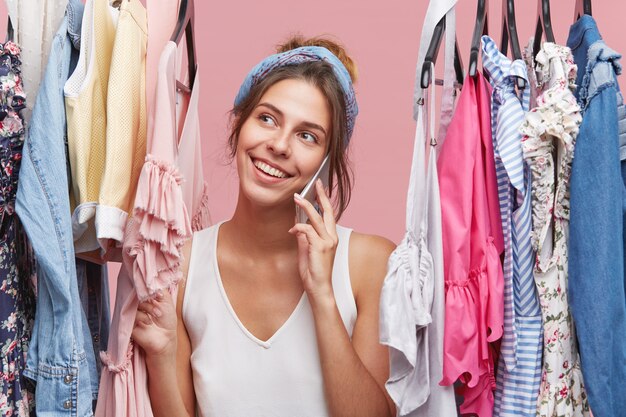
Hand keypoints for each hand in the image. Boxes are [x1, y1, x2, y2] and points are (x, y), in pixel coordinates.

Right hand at [132, 290, 177, 358]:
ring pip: (135, 302)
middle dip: (149, 296)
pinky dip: (142, 316)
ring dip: (149, 307)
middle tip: (158, 300)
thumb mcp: (166, 300)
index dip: (148, 286)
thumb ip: (159, 288)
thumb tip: (151, 280)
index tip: (158, 292)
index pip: (141, 286)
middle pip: (137, 292)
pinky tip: (149, 322)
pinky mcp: (129, 322)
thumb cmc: (167, 319)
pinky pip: (132, 314)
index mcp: (146, 297)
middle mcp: (138, 303)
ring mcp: (133, 312)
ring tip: (157, 314)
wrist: (166, 337)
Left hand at [289, 179, 337, 302]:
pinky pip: (307, 230)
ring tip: (297, 197)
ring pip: (316, 217)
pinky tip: (292, 231)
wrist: (319, 287)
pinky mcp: (320, 246)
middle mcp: (332, 237)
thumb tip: (298, 225)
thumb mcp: (307, 250)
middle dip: (321, 195)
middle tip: (316, 183)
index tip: (320, 188)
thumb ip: (304, 236)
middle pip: (328, 210)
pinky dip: (298, 227)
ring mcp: (327, 241)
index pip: (329, 214)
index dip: (325, 200)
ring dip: (305, 206)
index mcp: (331, 237)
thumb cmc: (314, 271)